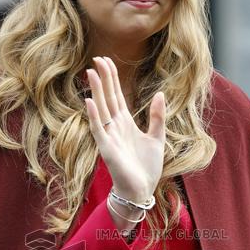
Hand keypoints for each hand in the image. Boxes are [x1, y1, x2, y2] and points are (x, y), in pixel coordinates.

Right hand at [85, 56, 164, 200]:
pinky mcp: (107, 149)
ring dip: (95, 91)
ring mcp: (109, 136)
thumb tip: (160, 94)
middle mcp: (115, 126)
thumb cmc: (147, 168)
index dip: (112, 78)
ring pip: (100, 109)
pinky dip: (93, 116)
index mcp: (126, 122)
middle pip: (107, 97)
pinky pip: (98, 129)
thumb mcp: (156, 137)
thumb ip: (157, 116)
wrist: (142, 190)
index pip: (116, 95)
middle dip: (103, 78)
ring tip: (91, 72)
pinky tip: (89, 101)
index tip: (106, 60)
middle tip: (97, 58)